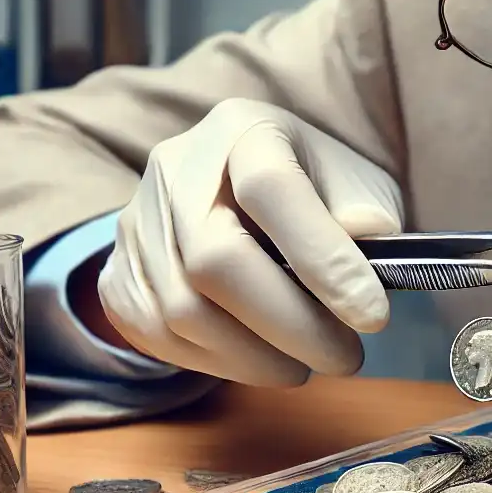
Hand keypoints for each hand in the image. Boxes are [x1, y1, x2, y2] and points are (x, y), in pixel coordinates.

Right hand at [98, 98, 403, 384]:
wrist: (240, 191)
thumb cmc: (312, 189)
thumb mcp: (354, 184)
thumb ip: (365, 212)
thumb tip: (370, 242)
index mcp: (243, 129)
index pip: (272, 188)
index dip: (323, 258)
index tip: (373, 315)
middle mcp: (177, 167)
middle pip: (215, 259)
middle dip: (290, 324)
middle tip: (344, 358)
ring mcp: (137, 219)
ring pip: (181, 310)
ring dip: (255, 357)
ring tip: (306, 364)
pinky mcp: (118, 271)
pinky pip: (154, 334)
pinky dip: (214, 362)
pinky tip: (257, 359)